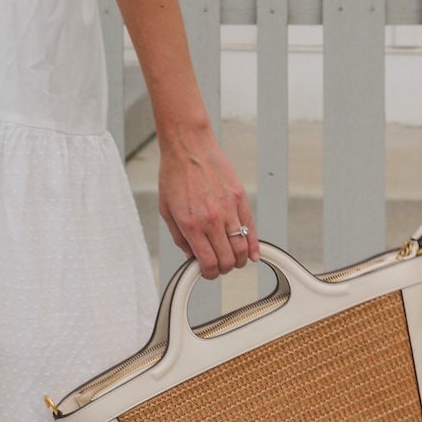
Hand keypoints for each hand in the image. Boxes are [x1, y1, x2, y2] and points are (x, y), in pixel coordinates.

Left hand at [157, 123, 260, 279]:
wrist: (188, 148)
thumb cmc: (174, 175)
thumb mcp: (166, 210)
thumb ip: (179, 237)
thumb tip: (191, 256)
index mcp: (191, 225)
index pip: (208, 263)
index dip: (209, 273)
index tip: (207, 272)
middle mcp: (212, 220)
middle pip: (227, 260)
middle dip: (223, 269)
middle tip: (219, 266)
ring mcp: (228, 210)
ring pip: (242, 248)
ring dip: (239, 260)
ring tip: (234, 259)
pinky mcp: (240, 199)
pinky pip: (251, 230)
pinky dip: (254, 247)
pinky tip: (254, 255)